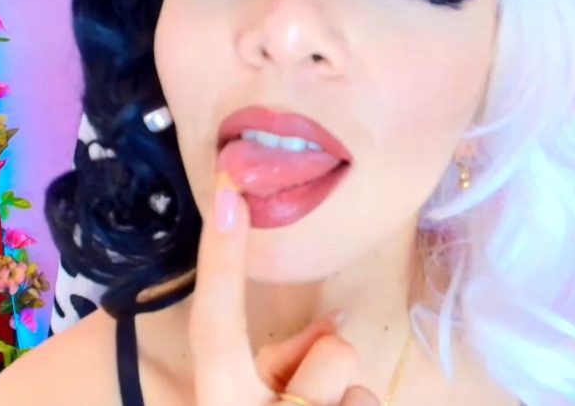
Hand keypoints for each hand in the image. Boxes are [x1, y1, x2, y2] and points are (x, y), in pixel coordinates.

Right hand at [189, 172, 380, 405]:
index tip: (230, 190)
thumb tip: (332, 321)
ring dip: (345, 401)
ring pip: (360, 387)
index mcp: (219, 402)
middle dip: (331, 365)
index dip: (221, 256)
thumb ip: (281, 359)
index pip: (214, 325)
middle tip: (307, 398)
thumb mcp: (246, 400)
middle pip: (332, 354)